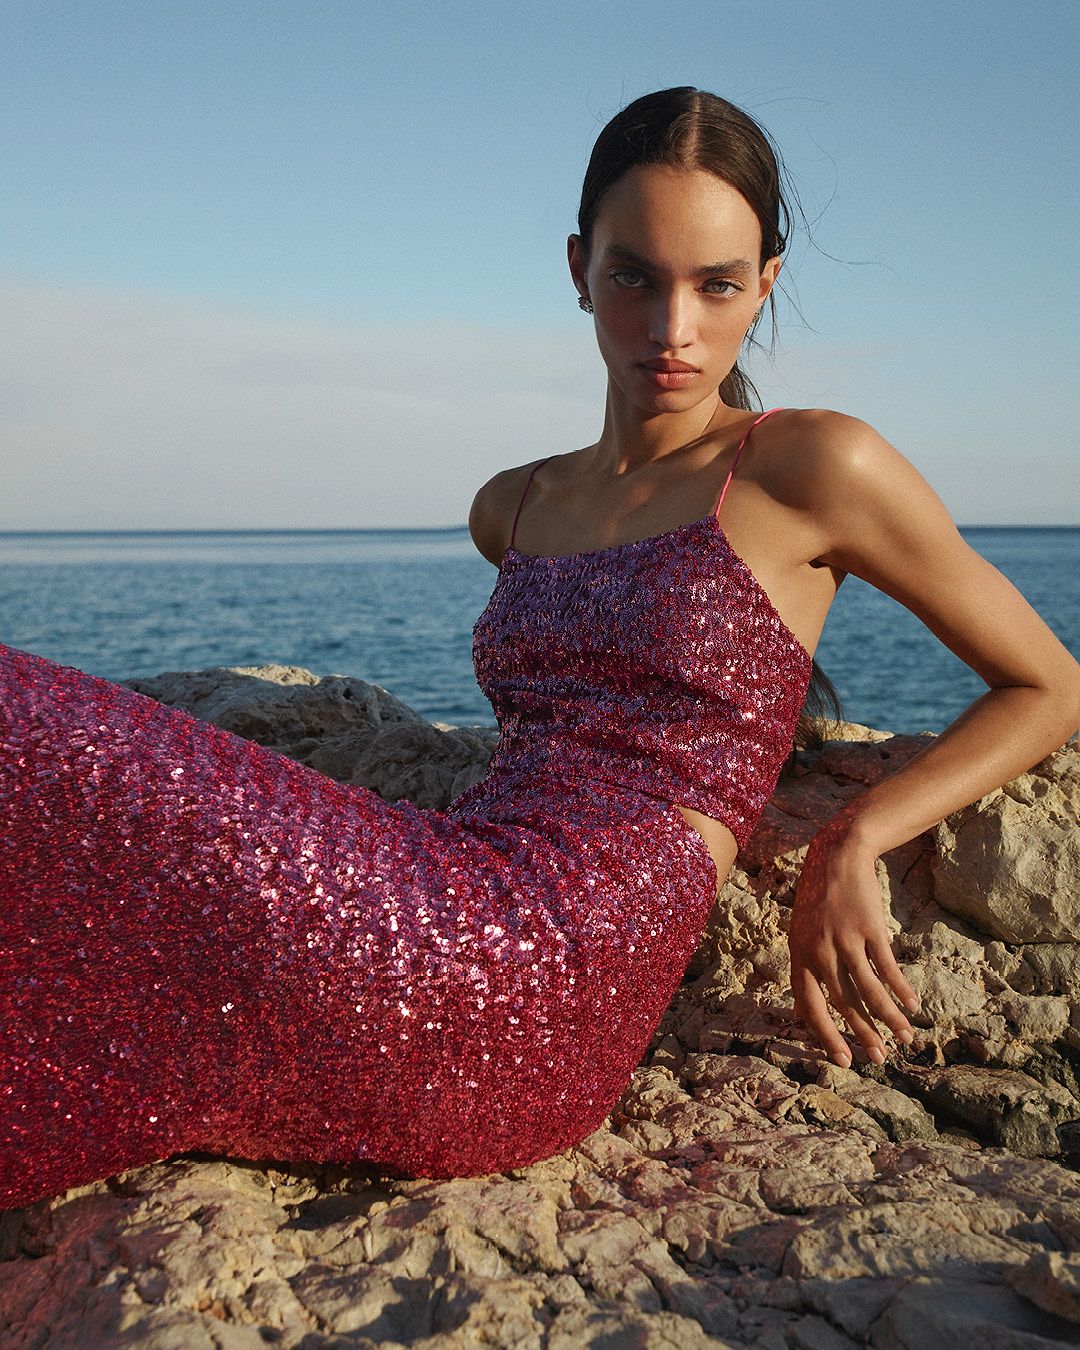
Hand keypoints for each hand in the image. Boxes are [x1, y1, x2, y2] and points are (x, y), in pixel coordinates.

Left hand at [789, 813, 919, 1067]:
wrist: (836, 857)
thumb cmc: (818, 900)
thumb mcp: (800, 933)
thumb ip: (805, 969)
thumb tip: (804, 1011)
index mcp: (799, 955)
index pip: (810, 1006)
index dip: (826, 1036)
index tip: (844, 1060)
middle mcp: (819, 950)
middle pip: (843, 1002)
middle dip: (863, 1034)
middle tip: (880, 1059)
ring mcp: (845, 939)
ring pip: (869, 989)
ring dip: (889, 1018)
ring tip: (905, 1038)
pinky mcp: (869, 928)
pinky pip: (887, 967)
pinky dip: (901, 989)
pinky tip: (912, 1006)